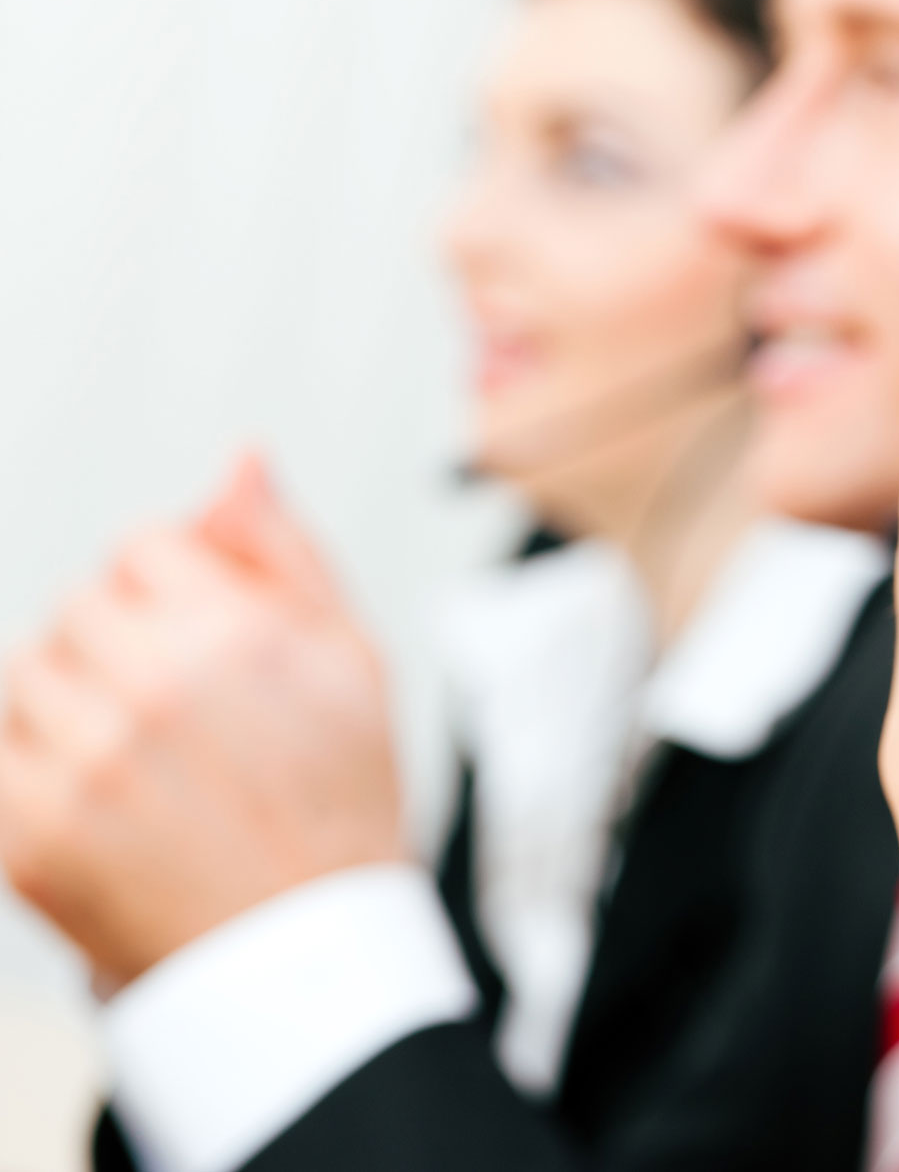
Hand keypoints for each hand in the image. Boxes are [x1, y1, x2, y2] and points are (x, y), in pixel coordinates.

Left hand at [0, 454, 404, 986]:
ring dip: (68, 707)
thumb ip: (283, 549)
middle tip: (179, 721)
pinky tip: (97, 802)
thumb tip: (239, 458)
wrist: (302, 957)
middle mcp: (150, 686)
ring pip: (25, 676)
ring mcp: (79, 762)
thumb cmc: (335, 805)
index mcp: (235, 632)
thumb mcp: (349, 659)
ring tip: (138, 766)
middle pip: (79, 608)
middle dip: (119, 648)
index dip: (178, 593)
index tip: (206, 651)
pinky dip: (31, 770)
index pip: (144, 547)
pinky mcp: (23, 834)